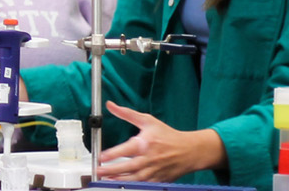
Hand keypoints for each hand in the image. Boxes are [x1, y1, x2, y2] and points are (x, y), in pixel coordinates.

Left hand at [96, 101, 225, 181]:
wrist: (190, 151)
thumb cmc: (168, 135)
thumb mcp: (148, 121)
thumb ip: (127, 114)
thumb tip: (110, 105)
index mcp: (146, 143)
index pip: (126, 150)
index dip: (112, 154)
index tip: (100, 157)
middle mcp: (149, 158)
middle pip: (128, 167)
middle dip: (112, 170)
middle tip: (98, 171)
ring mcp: (154, 171)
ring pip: (135, 179)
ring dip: (119, 180)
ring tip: (105, 179)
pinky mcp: (159, 180)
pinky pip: (144, 185)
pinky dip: (133, 186)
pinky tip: (121, 185)